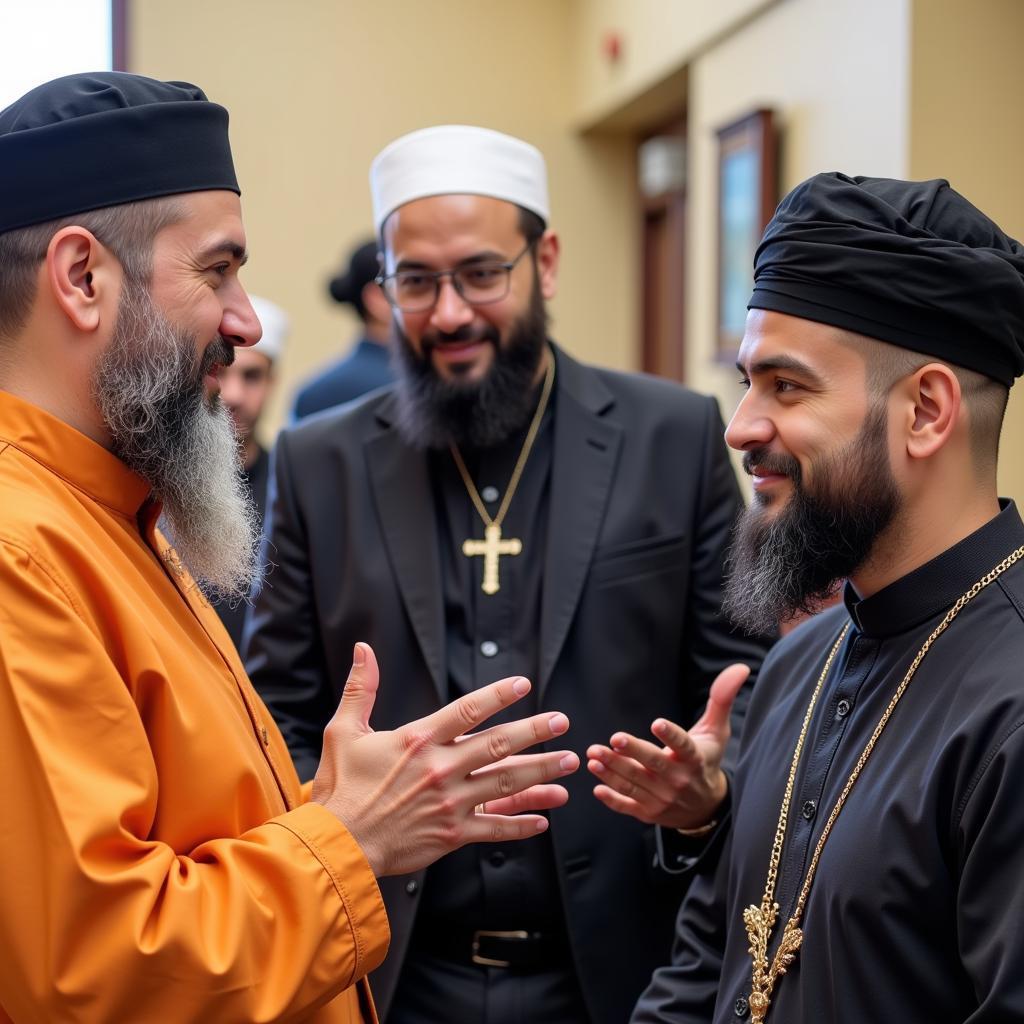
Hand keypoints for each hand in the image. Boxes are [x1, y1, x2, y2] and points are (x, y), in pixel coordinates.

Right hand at [312, 642, 578, 876]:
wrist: (338, 844)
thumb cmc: (340, 787)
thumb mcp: (345, 731)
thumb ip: (361, 689)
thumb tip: (363, 650)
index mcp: (418, 740)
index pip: (467, 710)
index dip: (498, 695)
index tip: (523, 685)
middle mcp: (441, 768)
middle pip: (498, 745)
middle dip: (535, 731)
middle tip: (561, 721)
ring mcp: (450, 803)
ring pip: (506, 784)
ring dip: (541, 773)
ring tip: (569, 764)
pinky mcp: (452, 835)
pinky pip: (494, 827)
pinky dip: (521, 824)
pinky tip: (544, 818)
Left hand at [586, 663, 749, 829]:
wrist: (706, 807)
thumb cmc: (707, 760)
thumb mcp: (717, 731)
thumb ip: (721, 699)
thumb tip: (740, 668)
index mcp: (694, 758)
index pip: (683, 745)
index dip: (671, 735)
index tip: (657, 723)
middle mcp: (679, 780)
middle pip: (653, 765)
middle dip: (632, 752)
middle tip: (613, 739)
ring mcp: (663, 799)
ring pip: (635, 784)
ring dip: (613, 771)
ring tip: (593, 756)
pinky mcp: (649, 813)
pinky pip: (628, 807)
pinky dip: (612, 800)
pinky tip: (597, 787)